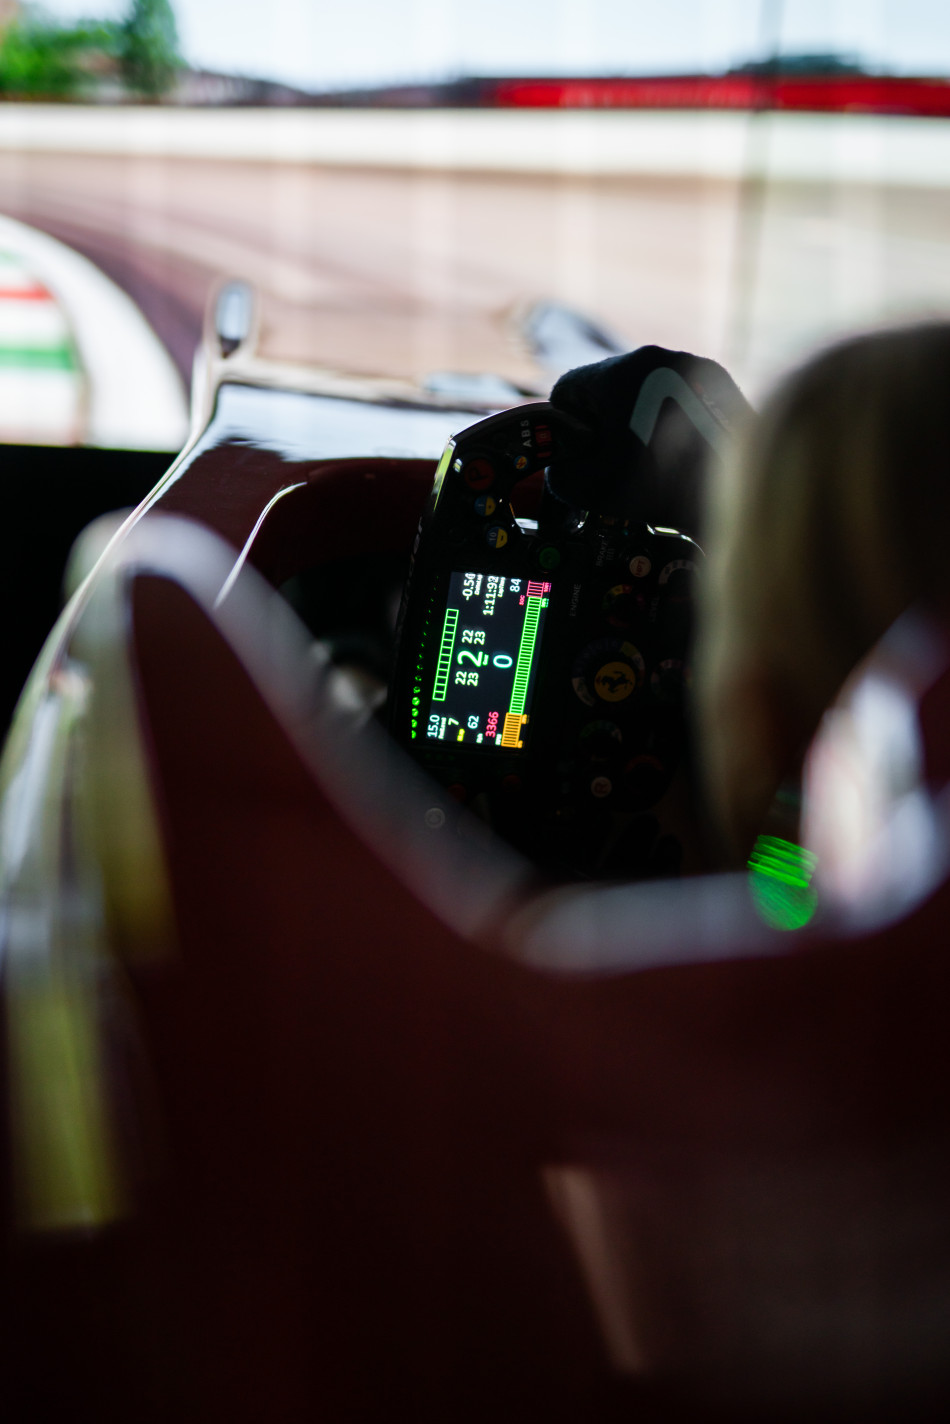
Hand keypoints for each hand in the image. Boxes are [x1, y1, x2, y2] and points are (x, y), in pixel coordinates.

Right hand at [548, 345, 752, 540]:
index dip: (564, 424)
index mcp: (621, 372)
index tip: (576, 450)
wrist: (736, 494)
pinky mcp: (721, 384)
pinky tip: (680, 453)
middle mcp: (659, 357)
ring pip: (646, 391)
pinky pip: (680, 396)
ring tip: (650, 459)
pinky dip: (671, 421)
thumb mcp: (589, 488)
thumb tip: (561, 464)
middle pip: (609, 387)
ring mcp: (695, 367)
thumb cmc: (659, 487)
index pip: (568, 388)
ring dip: (638, 420)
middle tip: (612, 461)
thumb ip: (559, 472)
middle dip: (604, 422)